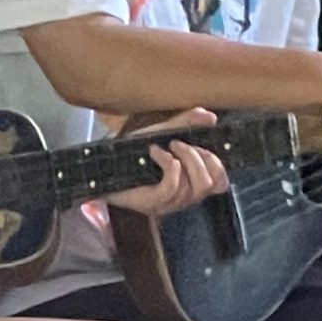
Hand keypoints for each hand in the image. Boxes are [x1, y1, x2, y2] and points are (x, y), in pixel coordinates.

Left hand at [106, 110, 230, 217]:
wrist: (100, 165)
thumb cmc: (131, 152)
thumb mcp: (161, 133)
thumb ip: (185, 124)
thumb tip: (210, 116)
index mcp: (190, 183)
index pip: (220, 184)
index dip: (218, 165)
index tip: (201, 146)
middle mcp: (184, 196)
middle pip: (210, 183)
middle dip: (199, 158)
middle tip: (179, 143)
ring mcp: (169, 203)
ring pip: (194, 186)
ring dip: (183, 159)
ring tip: (165, 146)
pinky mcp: (153, 204)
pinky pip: (173, 186)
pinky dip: (169, 165)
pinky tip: (156, 153)